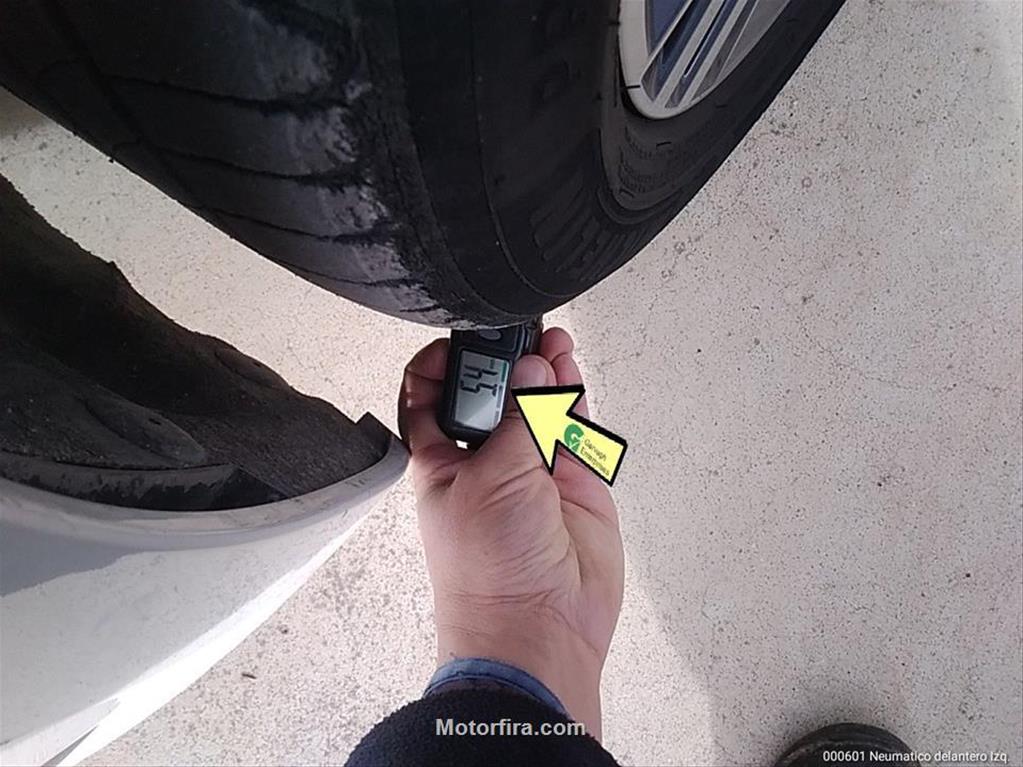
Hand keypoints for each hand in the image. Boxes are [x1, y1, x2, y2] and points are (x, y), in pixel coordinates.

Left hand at [398, 327, 623, 738]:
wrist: (540, 626)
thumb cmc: (489, 567)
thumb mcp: (492, 479)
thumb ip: (518, 419)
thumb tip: (532, 367)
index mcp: (443, 460)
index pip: (430, 399)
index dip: (440, 364)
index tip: (460, 338)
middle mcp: (488, 461)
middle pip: (494, 395)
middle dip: (505, 361)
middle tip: (521, 330)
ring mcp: (533, 470)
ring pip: (537, 406)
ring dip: (544, 371)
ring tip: (553, 339)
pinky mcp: (574, 481)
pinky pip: (574, 429)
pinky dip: (575, 399)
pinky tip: (570, 370)